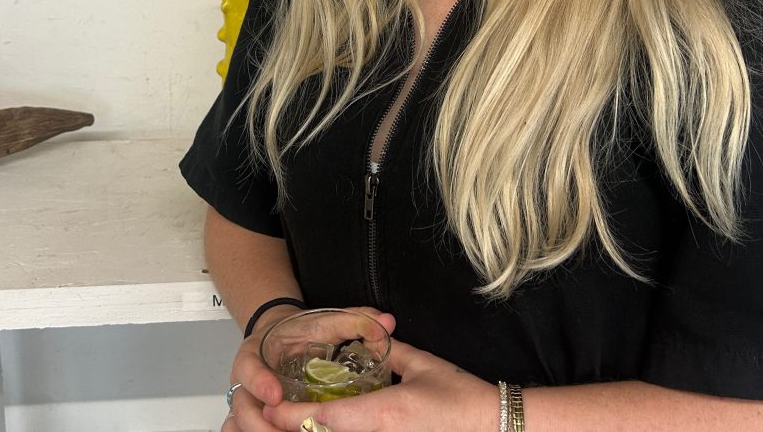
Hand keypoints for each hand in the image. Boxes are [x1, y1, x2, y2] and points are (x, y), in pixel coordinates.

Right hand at [223, 307, 395, 431]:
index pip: (249, 367)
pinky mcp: (252, 416)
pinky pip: (243, 431)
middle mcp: (246, 378)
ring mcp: (248, 400)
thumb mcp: (324, 322)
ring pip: (239, 424)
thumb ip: (355, 321)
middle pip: (242, 405)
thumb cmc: (300, 332)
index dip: (260, 382)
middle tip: (285, 430)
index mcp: (257, 351)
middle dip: (261, 423)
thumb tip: (386, 322)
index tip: (276, 395)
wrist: (278, 335)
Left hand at [262, 339, 494, 431]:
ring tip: (299, 421)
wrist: (490, 424)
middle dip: (300, 429)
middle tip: (277, 418)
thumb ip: (389, 351)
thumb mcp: (420, 364)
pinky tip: (332, 427)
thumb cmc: (459, 395)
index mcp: (383, 412)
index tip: (272, 412)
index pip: (327, 419)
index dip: (295, 417)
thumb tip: (370, 339)